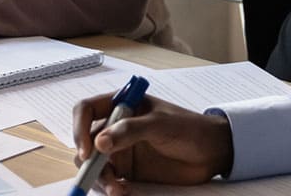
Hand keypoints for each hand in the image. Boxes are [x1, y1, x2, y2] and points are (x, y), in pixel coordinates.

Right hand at [73, 93, 232, 192]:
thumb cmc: (188, 128)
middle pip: (86, 141)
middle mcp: (117, 126)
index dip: (80, 128)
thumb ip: (130, 130)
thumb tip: (99, 142)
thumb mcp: (160, 124)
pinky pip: (108, 180)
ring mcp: (121, 149)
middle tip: (97, 176)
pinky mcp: (129, 171)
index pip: (87, 110)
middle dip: (87, 160)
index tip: (87, 150)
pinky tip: (122, 192)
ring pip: (94, 165)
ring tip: (118, 189)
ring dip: (100, 179)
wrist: (210, 153)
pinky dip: (110, 188)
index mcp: (123, 104)